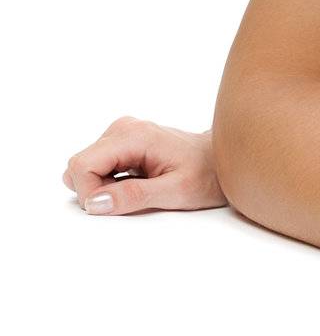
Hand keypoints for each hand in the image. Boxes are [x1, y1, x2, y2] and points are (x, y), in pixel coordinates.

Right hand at [63, 117, 225, 214]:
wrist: (224, 160)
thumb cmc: (207, 175)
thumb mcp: (176, 192)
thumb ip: (134, 196)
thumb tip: (95, 202)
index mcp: (134, 136)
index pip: (82, 165)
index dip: (89, 193)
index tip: (113, 206)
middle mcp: (124, 128)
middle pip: (79, 165)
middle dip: (95, 191)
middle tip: (132, 197)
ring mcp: (122, 133)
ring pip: (86, 167)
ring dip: (102, 187)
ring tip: (138, 188)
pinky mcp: (123, 142)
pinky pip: (97, 167)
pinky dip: (108, 182)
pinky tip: (137, 182)